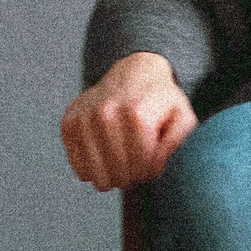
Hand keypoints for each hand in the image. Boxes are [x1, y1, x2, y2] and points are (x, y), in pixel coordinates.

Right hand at [60, 53, 197, 191]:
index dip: (148, 174)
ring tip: (121, 165)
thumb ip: (175, 144)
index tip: (151, 167)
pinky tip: (104, 159)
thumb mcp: (182, 117)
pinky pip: (78, 166)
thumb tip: (153, 167)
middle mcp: (107, 113)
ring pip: (96, 175)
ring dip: (111, 177)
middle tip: (136, 168)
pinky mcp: (68, 122)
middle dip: (131, 177)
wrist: (134, 73)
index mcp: (137, 114)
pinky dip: (92, 170)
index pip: (140, 167)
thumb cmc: (161, 102)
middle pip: (118, 173)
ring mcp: (84, 117)